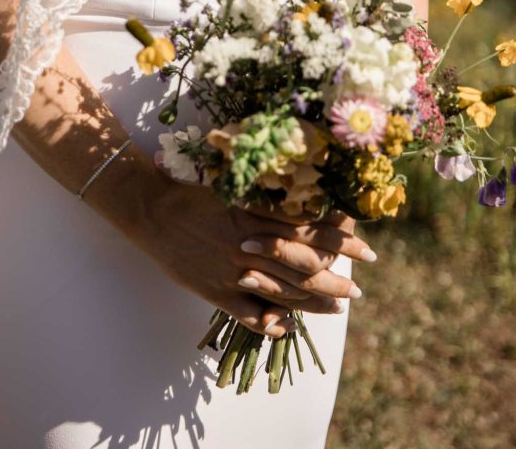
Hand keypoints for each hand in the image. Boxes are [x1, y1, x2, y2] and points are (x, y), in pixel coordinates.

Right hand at [134, 173, 373, 338]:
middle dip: (335, 277)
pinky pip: (247, 314)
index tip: (363, 244)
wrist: (151, 211)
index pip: (308, 229)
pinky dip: (269, 323)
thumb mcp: (234, 188)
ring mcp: (232, 272)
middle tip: (359, 286)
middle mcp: (249, 246)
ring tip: (338, 307)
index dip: (338, 238)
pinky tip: (288, 327)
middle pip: (302, 265)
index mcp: (255, 216)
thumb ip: (266, 200)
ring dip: (313, 302)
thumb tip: (302, 200)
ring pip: (282, 291)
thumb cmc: (193, 193)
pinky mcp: (215, 291)